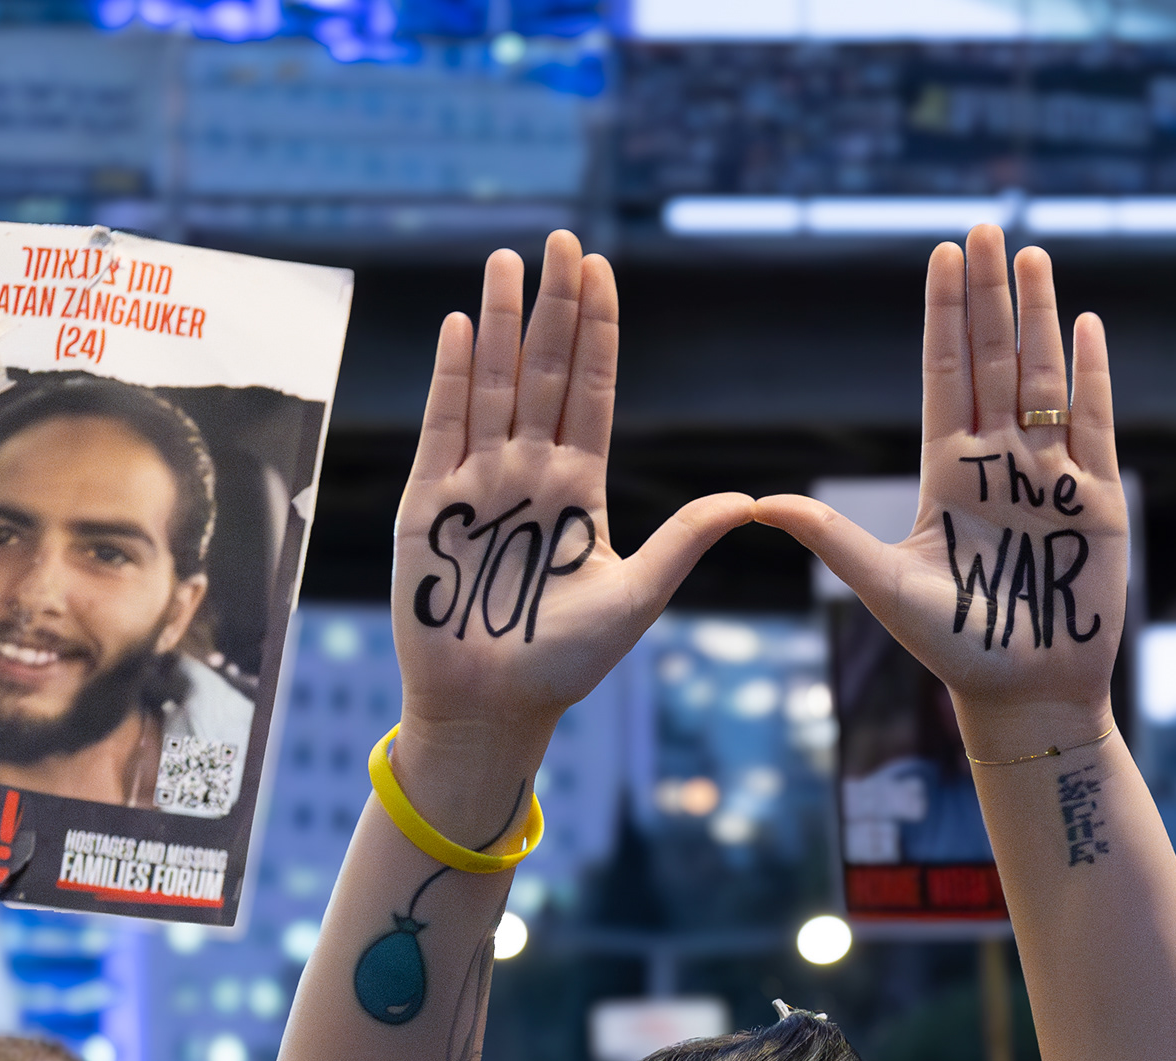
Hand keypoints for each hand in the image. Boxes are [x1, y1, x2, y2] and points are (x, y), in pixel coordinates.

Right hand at [391, 231, 751, 792]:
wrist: (492, 707)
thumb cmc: (563, 664)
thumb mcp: (636, 597)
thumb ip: (682, 541)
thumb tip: (749, 501)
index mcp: (578, 491)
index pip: (591, 393)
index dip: (598, 332)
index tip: (603, 271)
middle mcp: (528, 474)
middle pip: (545, 372)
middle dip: (554, 306)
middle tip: (563, 238)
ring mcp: (476, 482)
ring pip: (493, 385)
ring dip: (501, 323)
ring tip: (509, 260)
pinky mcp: (427, 503)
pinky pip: (442, 426)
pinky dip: (451, 378)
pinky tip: (462, 326)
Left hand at [757, 226, 1125, 742]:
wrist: (1025, 694)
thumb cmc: (954, 649)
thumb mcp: (884, 587)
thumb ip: (830, 539)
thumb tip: (757, 503)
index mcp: (948, 474)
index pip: (944, 377)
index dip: (943, 317)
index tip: (939, 255)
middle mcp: (999, 463)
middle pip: (993, 361)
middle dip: (988, 296)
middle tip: (984, 228)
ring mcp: (1049, 476)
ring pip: (1043, 378)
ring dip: (1036, 317)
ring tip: (1030, 254)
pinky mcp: (1097, 499)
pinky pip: (1095, 421)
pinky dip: (1090, 374)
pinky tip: (1086, 324)